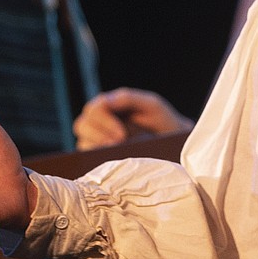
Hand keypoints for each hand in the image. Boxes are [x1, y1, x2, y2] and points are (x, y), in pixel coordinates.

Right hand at [73, 87, 192, 150]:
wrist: (176, 144)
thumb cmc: (163, 122)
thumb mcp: (151, 105)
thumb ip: (128, 98)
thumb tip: (107, 100)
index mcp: (110, 106)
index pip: (92, 110)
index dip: (103, 121)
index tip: (121, 134)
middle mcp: (101, 122)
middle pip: (81, 125)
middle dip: (98, 135)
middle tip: (118, 144)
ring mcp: (100, 140)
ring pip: (83, 142)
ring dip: (98, 147)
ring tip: (118, 153)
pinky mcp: (102, 157)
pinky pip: (89, 158)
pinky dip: (98, 158)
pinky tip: (114, 160)